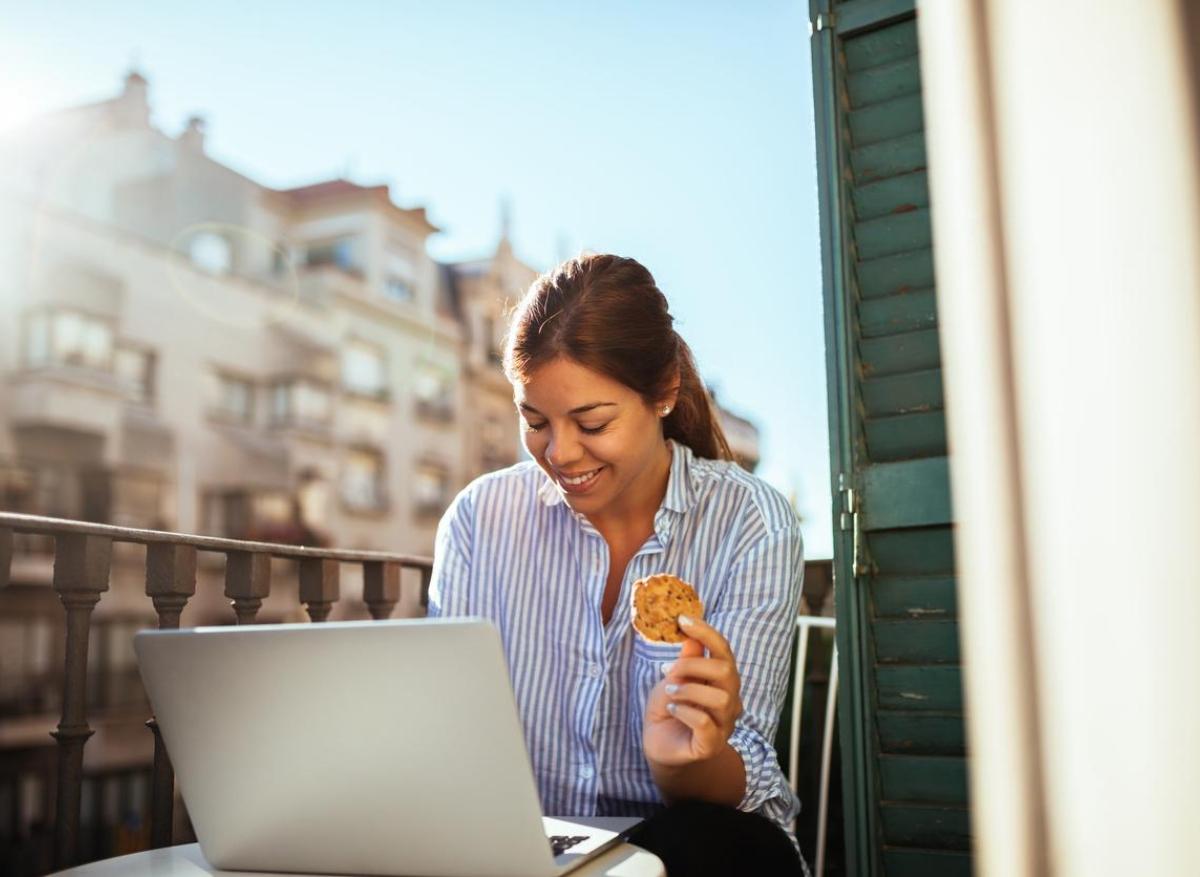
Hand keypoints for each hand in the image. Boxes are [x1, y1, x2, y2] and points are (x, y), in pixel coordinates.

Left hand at [642, 615, 742, 767]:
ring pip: (721, 699)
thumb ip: (685, 659)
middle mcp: (730, 699)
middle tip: (668, 670)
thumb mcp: (673, 679)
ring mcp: (724, 723)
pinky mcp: (712, 744)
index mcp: (721, 680)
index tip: (682, 620)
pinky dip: (685, 712)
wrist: (660, 745)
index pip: (724, 650)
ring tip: (670, 693)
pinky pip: (706, 723)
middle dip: (694, 665)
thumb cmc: (670, 708)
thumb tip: (691, 634)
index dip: (706, 632)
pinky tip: (672, 709)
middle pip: (727, 671)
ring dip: (689, 690)